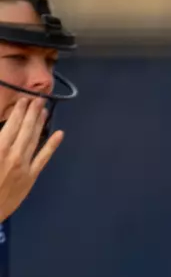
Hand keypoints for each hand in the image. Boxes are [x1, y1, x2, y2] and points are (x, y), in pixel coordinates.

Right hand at [0, 98, 62, 223]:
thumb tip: (3, 129)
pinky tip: (59, 134)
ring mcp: (24, 166)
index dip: (19, 111)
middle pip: (26, 129)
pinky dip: (52, 145)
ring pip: (35, 140)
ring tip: (45, 111)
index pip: (12, 124)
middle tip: (38, 99)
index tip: (24, 100)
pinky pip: (43, 158)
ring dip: (40, 124)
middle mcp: (13, 154)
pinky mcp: (31, 177)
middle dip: (32, 113)